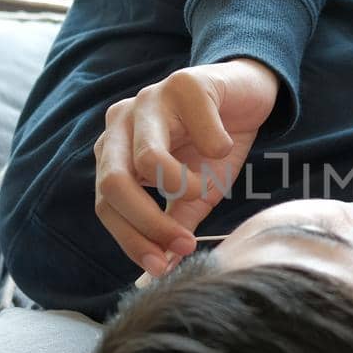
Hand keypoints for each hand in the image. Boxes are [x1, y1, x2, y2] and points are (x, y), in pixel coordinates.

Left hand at [93, 57, 277, 276]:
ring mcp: (150, 99)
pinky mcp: (185, 83)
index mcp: (115, 152)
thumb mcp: (195, 193)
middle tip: (183, 244)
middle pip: (112, 183)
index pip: (105, 204)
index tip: (162, 267)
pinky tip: (227, 144)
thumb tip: (162, 269)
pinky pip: (199, 128)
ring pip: (146, 158)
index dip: (131, 239)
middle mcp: (121, 124)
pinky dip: (219, 147)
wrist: (247, 96)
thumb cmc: (213, 145)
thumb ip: (174, 224)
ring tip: (206, 187)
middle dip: (147, 222)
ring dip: (183, 185)